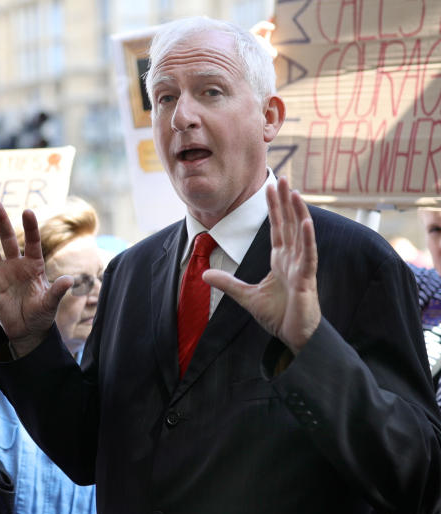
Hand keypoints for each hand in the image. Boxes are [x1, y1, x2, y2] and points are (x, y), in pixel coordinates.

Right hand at [0, 201, 73, 355]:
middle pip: (7, 239)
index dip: (30, 228)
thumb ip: (57, 291)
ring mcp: (2, 273)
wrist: (27, 330)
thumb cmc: (42, 315)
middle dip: (1, 221)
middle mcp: (17, 264)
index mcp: (34, 265)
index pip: (32, 243)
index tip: (27, 211)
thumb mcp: (50, 304)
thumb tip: (69, 280)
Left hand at [203, 176, 320, 353]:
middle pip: (289, 224)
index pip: (277, 228)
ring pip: (300, 234)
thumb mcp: (246, 297)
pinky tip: (305, 222)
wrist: (294, 337)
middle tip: (283, 176)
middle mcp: (292, 259)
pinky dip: (307, 239)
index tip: (269, 187)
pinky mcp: (306, 280)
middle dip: (285, 201)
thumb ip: (227, 284)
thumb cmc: (278, 316)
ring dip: (298, 212)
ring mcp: (301, 267)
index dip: (274, 208)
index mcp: (281, 260)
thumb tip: (203, 275)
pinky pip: (308, 256)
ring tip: (294, 191)